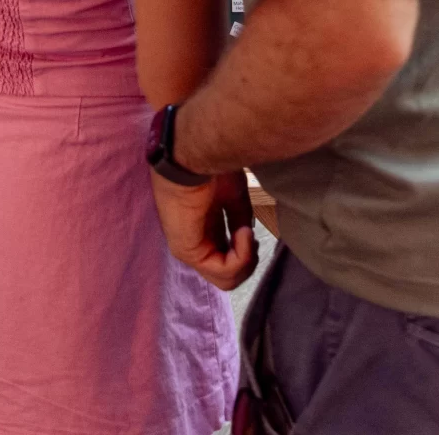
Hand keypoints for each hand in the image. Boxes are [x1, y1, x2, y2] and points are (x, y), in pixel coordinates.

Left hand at [151, 168, 258, 291]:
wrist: (194, 156)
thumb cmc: (211, 169)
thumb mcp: (234, 197)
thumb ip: (239, 220)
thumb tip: (247, 239)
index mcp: (204, 231)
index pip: (225, 261)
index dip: (246, 253)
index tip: (251, 232)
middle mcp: (195, 244)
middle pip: (227, 277)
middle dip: (248, 263)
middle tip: (250, 238)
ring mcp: (189, 250)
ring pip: (225, 280)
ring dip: (246, 261)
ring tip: (246, 233)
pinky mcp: (187, 251)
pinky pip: (222, 271)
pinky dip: (241, 256)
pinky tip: (242, 232)